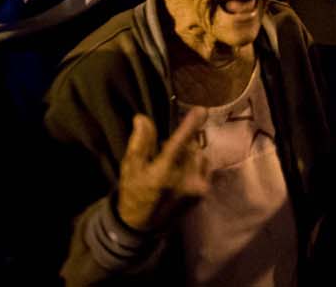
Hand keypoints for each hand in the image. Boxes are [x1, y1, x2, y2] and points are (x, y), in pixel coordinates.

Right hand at [116, 109, 209, 232]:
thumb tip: (142, 119)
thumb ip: (140, 143)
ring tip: (174, 166)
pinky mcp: (203, 194)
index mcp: (163, 172)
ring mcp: (197, 188)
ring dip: (190, 155)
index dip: (190, 125)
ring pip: (200, 156)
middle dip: (183, 144)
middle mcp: (184, 179)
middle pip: (192, 147)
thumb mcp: (130, 167)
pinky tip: (182, 175)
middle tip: (166, 153)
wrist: (142, 226)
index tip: (201, 110)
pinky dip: (196, 166)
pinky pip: (205, 169)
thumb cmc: (134, 192)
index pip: (179, 143)